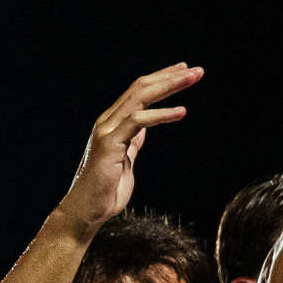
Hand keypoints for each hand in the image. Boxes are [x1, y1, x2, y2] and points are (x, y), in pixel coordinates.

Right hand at [47, 64, 199, 237]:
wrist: (86, 212)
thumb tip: (143, 130)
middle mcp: (108, 121)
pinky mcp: (109, 143)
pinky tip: (181, 112)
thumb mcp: (126, 160)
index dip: (161, 79)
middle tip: (196, 70)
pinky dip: (161, 114)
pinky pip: (137, 121)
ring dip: (169, 86)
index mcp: (113, 123)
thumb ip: (132, 142)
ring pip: (140, 98)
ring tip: (192, 78)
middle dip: (169, 76)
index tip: (183, 70)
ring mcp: (107, 130)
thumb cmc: (106, 191)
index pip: (139, 92)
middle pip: (141, 88)